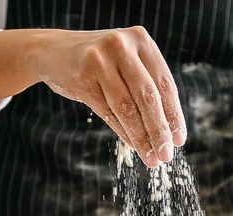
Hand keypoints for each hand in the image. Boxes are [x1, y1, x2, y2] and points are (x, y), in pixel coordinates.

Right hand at [32, 27, 185, 166]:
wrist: (52, 51)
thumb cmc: (102, 63)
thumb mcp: (128, 64)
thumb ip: (149, 88)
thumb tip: (171, 132)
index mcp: (141, 40)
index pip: (165, 84)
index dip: (174, 115)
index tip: (180, 140)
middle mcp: (121, 45)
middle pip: (148, 96)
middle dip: (160, 130)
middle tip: (167, 155)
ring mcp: (99, 59)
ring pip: (127, 107)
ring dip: (142, 137)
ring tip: (152, 158)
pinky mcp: (82, 77)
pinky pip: (108, 112)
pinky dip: (124, 132)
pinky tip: (134, 146)